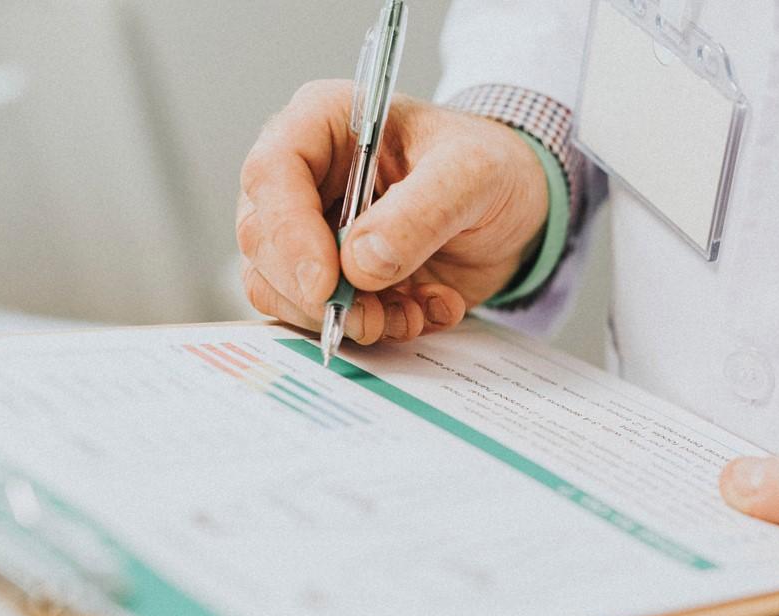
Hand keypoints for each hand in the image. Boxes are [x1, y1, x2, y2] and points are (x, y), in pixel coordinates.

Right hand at [237, 79, 549, 343]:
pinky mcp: (331, 278)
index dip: (288, 233)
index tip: (326, 284)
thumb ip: (420, 212)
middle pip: (262, 241)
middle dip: (314, 292)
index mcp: (323, 124)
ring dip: (344, 318)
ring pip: (279, 289)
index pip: (271, 173)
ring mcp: (310, 232)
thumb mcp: (473, 175)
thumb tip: (359, 264)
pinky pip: (319, 318)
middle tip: (370, 317)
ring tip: (410, 312)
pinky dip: (372, 329)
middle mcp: (304, 178)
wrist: (516, 207)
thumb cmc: (490, 166)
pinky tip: (420, 311)